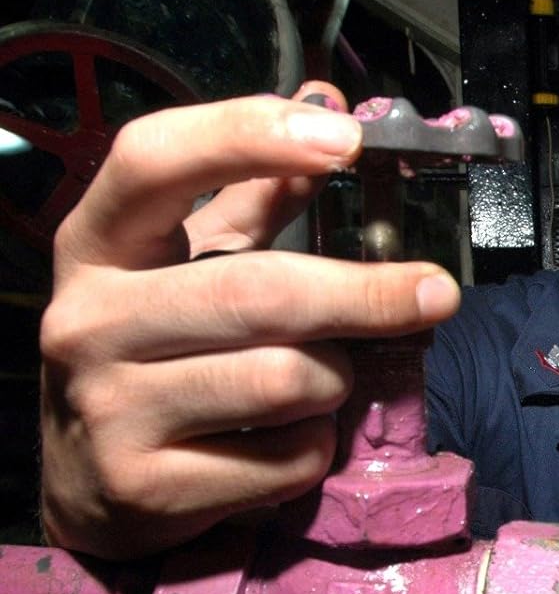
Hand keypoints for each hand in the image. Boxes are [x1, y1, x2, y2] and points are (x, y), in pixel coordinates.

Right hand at [40, 83, 460, 558]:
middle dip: (368, 294)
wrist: (91, 484)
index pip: (153, 161)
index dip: (247, 137)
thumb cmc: (156, 355)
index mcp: (96, 246)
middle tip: (437, 293)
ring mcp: (110, 408)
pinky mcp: (147, 486)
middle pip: (259, 291)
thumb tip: (323, 107)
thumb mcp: (182, 269)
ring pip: (289, 380)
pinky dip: (314, 449)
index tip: (345, 141)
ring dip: (335, 383)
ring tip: (318, 384)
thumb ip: (251, 196)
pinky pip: (288, 458)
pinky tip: (287, 441)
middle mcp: (87, 321)